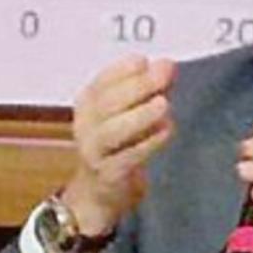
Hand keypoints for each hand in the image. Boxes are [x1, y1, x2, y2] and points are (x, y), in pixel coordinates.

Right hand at [61, 55, 175, 236]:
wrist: (99, 191)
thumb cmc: (120, 143)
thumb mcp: (132, 111)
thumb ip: (150, 88)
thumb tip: (167, 65)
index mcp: (88, 103)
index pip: (101, 82)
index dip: (122, 70)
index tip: (144, 61)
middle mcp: (85, 125)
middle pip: (106, 103)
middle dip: (137, 87)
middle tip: (164, 75)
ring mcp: (94, 151)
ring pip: (112, 131)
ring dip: (140, 115)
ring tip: (163, 104)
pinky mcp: (109, 174)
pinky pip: (127, 158)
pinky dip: (147, 143)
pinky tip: (166, 131)